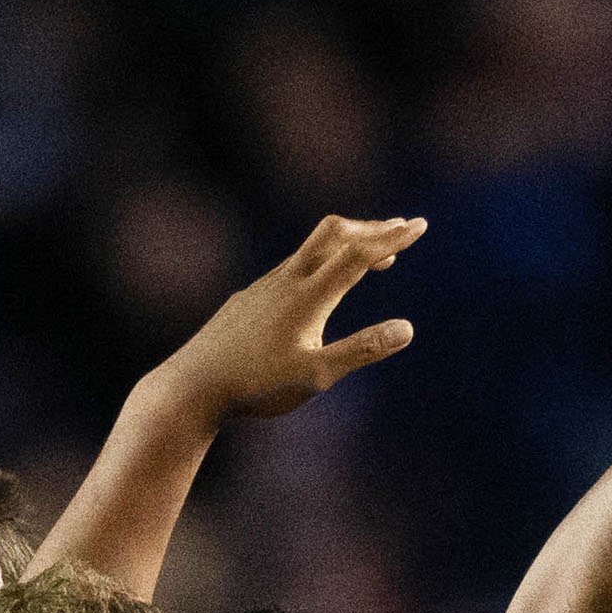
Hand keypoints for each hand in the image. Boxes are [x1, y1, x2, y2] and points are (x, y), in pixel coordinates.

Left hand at [141, 213, 427, 427]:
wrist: (192, 386)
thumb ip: (363, 350)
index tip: (419, 226)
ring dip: (347, 244)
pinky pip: (293, 266)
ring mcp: (265, 286)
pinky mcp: (249, 298)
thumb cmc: (256, 386)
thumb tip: (407, 328)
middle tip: (402, 229)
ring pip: (312, 248)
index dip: (392, 238)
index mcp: (309, 295)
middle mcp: (287, 280)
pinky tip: (321, 283)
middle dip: (373, 228)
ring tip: (372, 257)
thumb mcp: (316, 376)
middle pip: (336, 233)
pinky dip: (321, 262)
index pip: (359, 253)